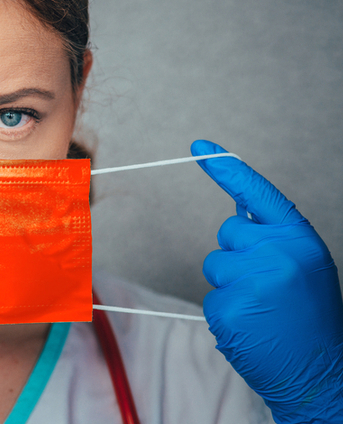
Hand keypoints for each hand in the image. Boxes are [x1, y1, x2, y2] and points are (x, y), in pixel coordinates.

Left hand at [193, 140, 342, 422]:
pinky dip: (225, 312)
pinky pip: (210, 297)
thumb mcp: (303, 265)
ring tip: (262, 309)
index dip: (226, 168)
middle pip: (227, 232)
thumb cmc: (310, 317)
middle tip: (268, 286)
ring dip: (230, 284)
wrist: (322, 374)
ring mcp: (251, 281)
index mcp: (299, 239)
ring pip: (214, 264)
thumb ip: (272, 235)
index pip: (256, 193)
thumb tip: (238, 206)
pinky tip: (252, 327)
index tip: (199, 147)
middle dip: (238, 254)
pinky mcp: (229, 308)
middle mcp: (276, 254)